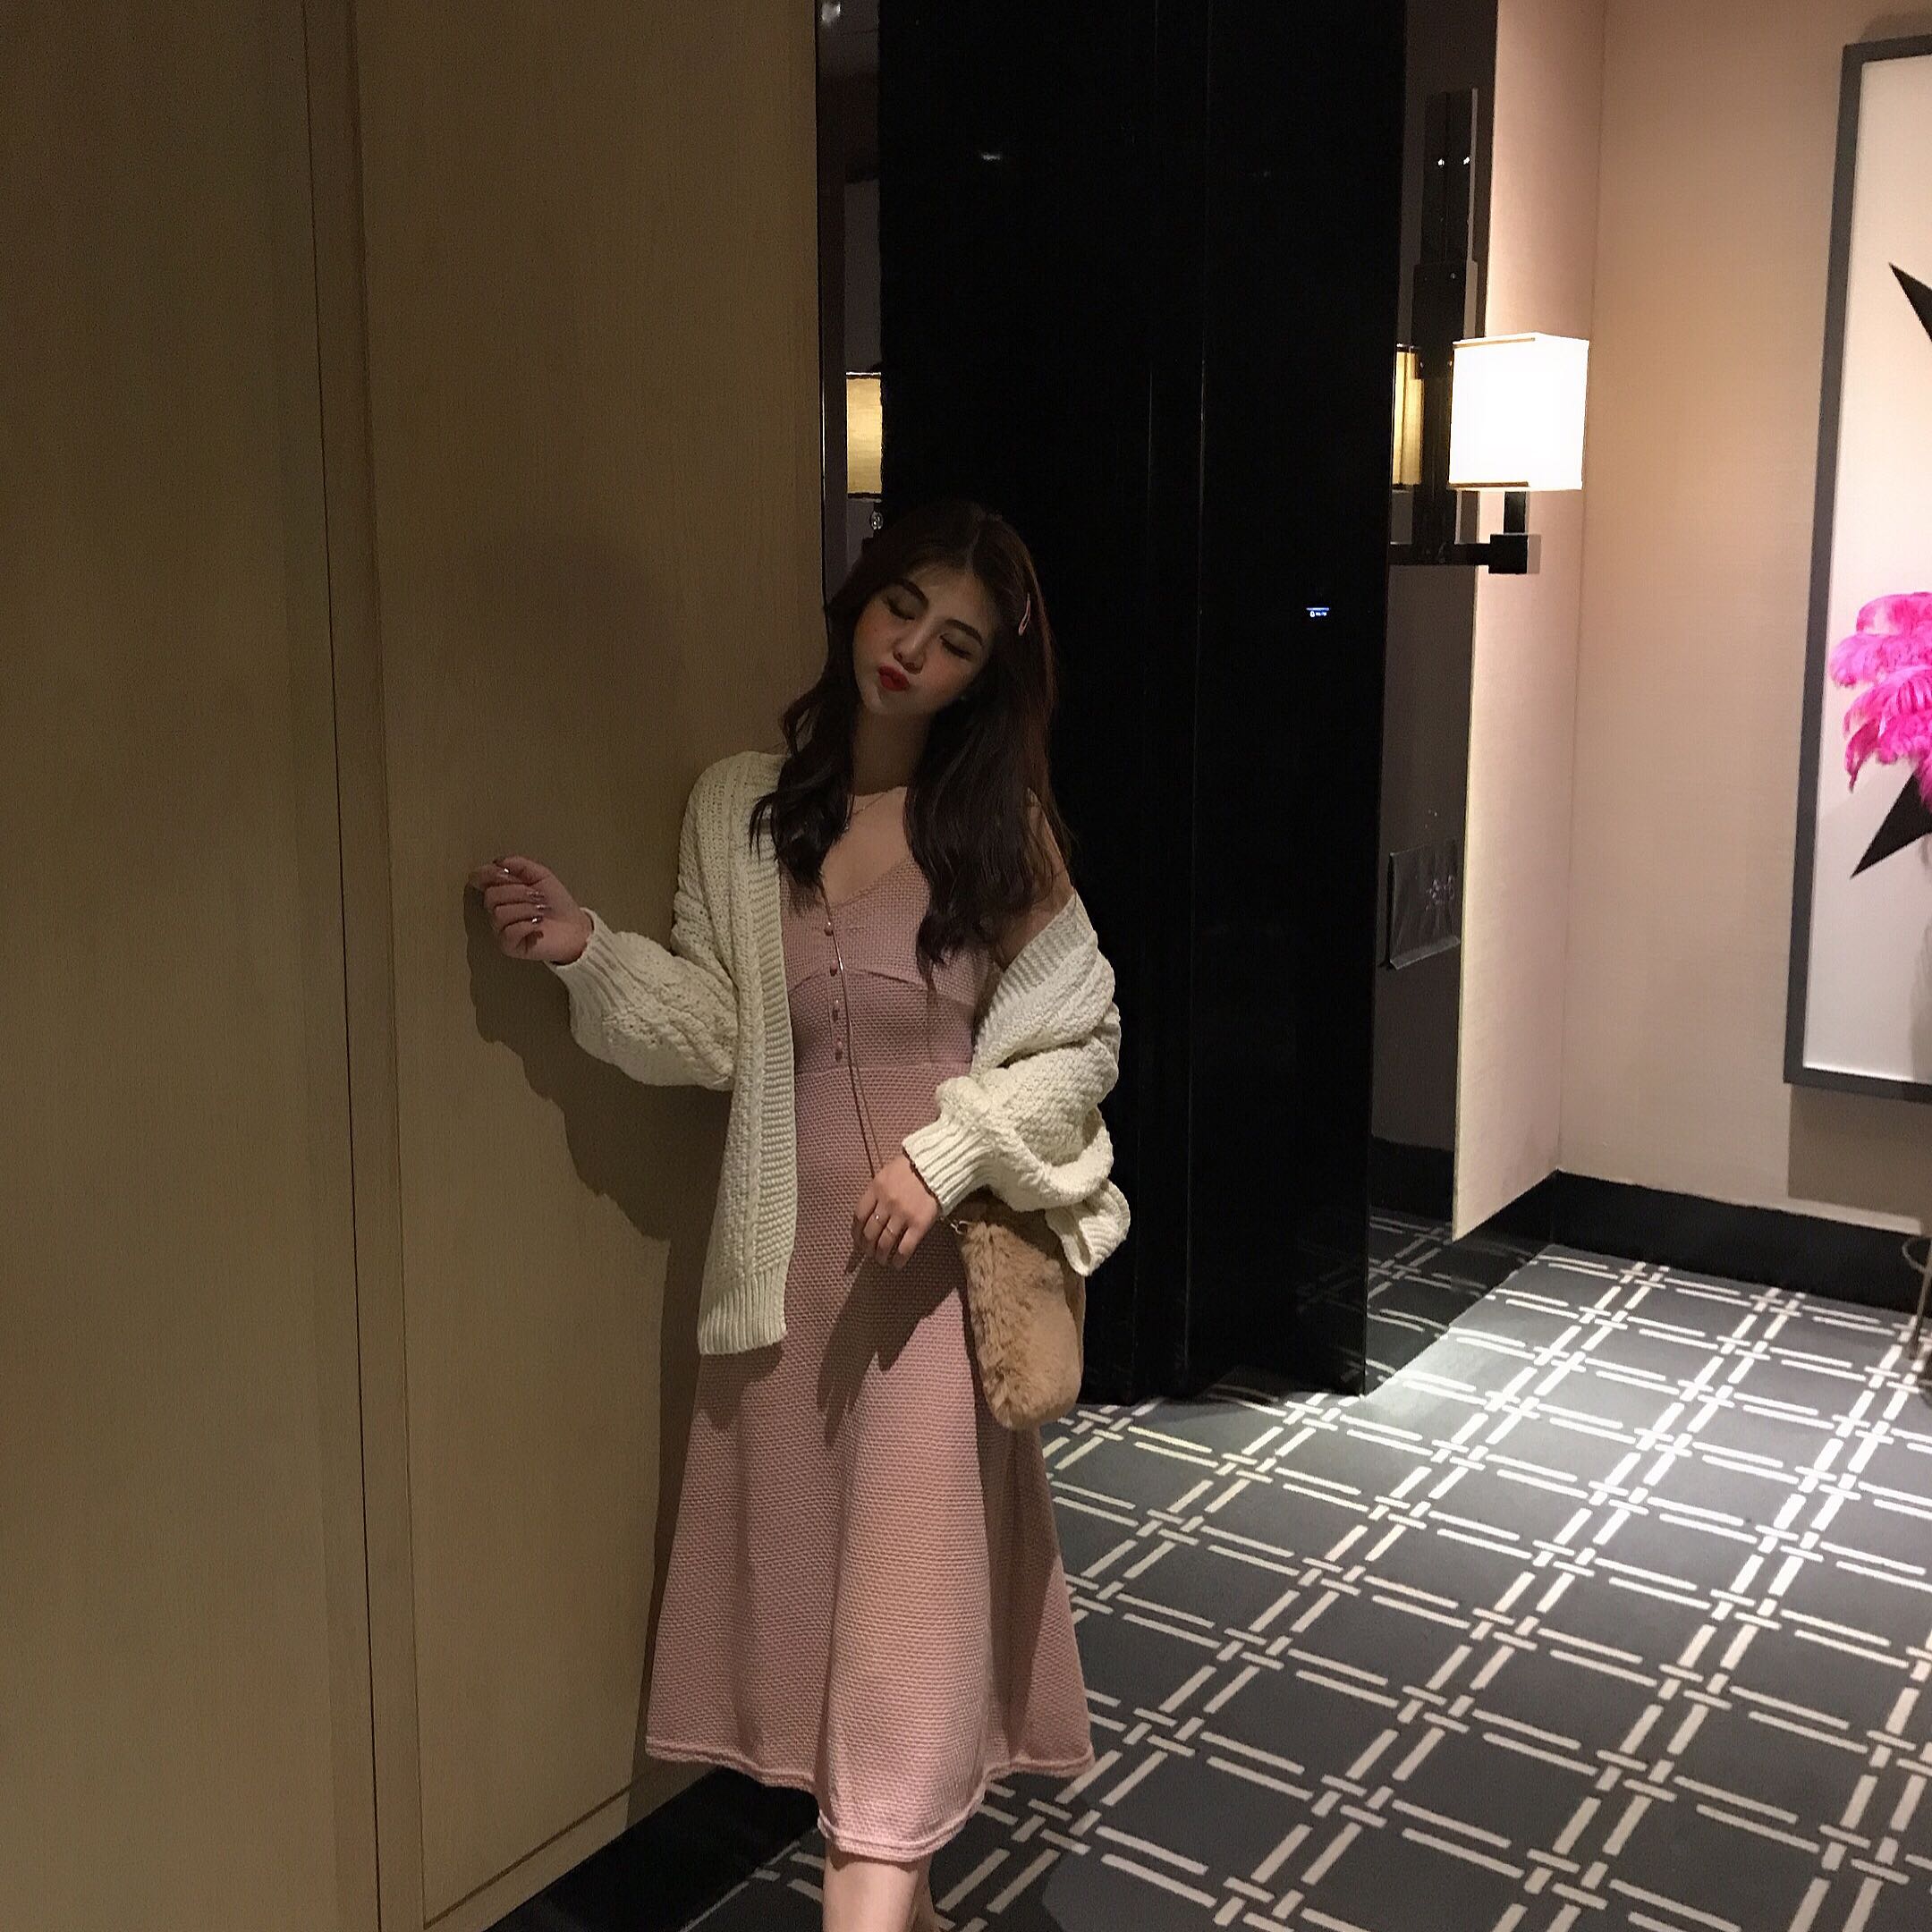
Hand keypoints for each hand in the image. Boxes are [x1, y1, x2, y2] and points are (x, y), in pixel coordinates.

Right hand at [465, 854, 592, 963]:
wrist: (574, 927)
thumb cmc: (557, 903)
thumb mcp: (541, 876)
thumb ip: (520, 865)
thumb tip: (499, 861)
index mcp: (502, 890)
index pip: (479, 878)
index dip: (489, 874)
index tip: (507, 873)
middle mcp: (496, 909)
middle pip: (490, 895)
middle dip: (518, 893)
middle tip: (539, 897)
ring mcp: (500, 929)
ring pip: (499, 913)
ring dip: (526, 909)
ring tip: (541, 912)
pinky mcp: (508, 946)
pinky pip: (508, 932)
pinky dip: (526, 926)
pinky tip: (538, 928)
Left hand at [853, 1152, 941, 1268]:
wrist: (938, 1166)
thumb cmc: (911, 1167)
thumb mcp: (887, 1173)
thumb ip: (877, 1192)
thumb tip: (869, 1213)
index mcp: (876, 1189)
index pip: (859, 1215)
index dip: (856, 1232)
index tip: (857, 1240)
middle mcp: (886, 1203)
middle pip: (870, 1232)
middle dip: (867, 1247)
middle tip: (869, 1253)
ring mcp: (903, 1215)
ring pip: (885, 1242)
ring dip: (881, 1255)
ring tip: (882, 1260)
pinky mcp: (919, 1224)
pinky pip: (905, 1247)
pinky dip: (899, 1259)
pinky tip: (897, 1264)